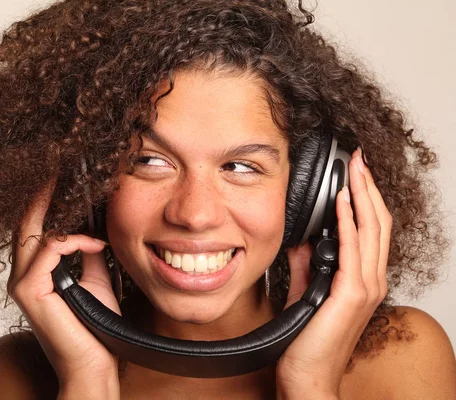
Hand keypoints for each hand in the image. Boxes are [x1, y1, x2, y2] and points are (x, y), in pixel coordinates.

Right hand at [7, 180, 120, 393]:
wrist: (93, 363)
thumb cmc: (93, 326)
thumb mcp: (94, 278)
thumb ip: (87, 253)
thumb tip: (91, 229)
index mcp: (35, 272)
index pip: (33, 228)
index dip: (41, 200)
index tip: (55, 175)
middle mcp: (22, 275)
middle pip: (25, 224)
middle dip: (39, 193)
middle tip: (53, 164)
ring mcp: (22, 283)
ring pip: (33, 233)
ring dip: (56, 210)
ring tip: (73, 188)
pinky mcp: (30, 291)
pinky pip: (49, 250)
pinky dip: (73, 241)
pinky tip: (95, 243)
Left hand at [276, 149, 390, 398]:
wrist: (307, 377)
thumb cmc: (307, 341)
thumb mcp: (305, 293)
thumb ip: (307, 265)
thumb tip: (301, 240)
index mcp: (361, 279)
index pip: (370, 230)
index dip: (365, 199)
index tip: (354, 172)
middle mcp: (370, 280)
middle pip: (377, 223)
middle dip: (367, 187)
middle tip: (358, 158)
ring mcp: (364, 287)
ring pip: (371, 230)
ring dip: (362, 195)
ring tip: (354, 168)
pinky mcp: (350, 294)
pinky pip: (351, 249)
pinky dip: (349, 221)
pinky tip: (342, 200)